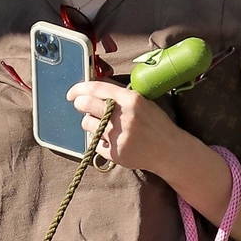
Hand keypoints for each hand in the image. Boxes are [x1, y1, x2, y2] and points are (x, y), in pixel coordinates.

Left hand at [65, 79, 183, 174]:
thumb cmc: (155, 124)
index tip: (72, 93)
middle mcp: (123, 117)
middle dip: (79, 104)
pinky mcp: (114, 153)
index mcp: (131, 100)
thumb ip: (120, 95)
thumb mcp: (143, 102)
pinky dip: (99, 141)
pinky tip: (112, 140)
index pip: (97, 88)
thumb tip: (94, 87)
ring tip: (104, 125)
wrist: (169, 150)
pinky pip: (94, 143)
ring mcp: (118, 136)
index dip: (79, 88)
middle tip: (81, 105)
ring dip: (90, 123)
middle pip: (86, 105)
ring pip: (87, 124)